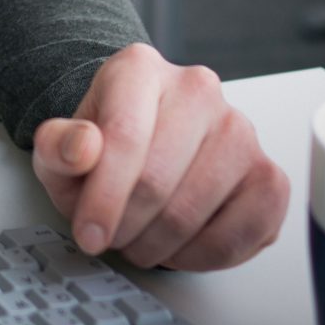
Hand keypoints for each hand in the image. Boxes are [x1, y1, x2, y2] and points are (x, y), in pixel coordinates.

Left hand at [31, 44, 289, 271]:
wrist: (143, 145)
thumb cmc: (103, 147)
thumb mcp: (61, 146)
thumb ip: (55, 145)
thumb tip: (81, 148)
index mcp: (140, 67)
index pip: (124, 137)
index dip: (103, 197)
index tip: (89, 234)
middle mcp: (198, 89)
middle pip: (158, 180)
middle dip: (126, 225)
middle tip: (111, 237)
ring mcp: (240, 131)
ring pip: (194, 212)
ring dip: (158, 245)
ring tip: (138, 240)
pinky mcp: (269, 176)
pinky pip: (239, 236)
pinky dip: (201, 257)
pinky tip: (178, 247)